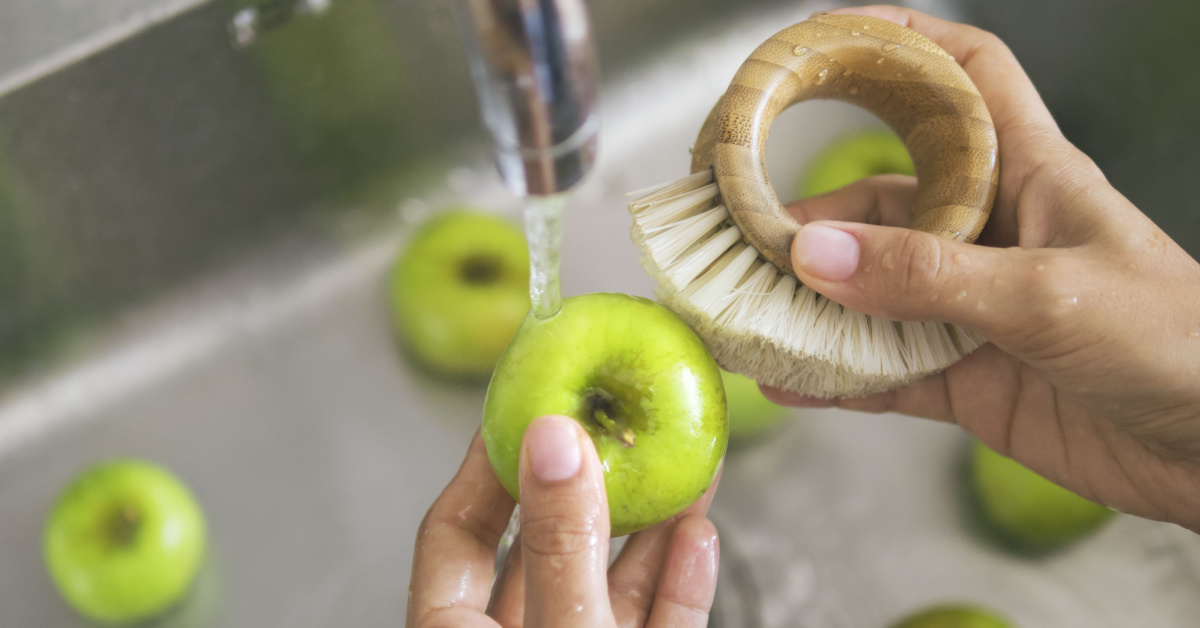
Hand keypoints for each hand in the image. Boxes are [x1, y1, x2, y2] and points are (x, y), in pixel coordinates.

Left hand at [406, 417, 719, 626]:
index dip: (490, 462)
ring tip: (682, 467)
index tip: (527, 406)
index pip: (457, 530)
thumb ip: (558, 545)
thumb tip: (554, 439)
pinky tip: (698, 538)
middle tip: (614, 423)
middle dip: (589, 484)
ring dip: (649, 531)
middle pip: (542, 548)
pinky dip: (676, 587)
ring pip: (605, 586)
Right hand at [768, 6, 1199, 531]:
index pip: (968, 78)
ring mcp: (972, 309)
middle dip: (811, 216)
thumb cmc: (1175, 341)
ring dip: (809, 304)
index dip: (904, 45)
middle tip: (742, 235)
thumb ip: (928, 277)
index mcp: (1031, 176)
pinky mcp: (967, 377)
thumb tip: (814, 259)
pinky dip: (833, 377)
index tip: (829, 38)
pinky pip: (882, 371)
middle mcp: (991, 235)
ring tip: (746, 309)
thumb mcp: (1048, 293)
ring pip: (869, 292)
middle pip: (883, 203)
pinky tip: (787, 380)